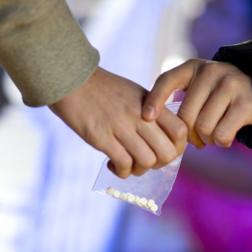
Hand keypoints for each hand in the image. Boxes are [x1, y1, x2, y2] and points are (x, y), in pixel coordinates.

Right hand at [49, 67, 186, 177]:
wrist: (72, 79)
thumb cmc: (102, 88)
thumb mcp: (133, 92)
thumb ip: (150, 111)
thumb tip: (160, 137)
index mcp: (150, 103)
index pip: (180, 130)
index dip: (177, 147)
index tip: (163, 150)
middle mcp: (139, 115)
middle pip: (167, 152)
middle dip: (158, 164)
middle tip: (145, 161)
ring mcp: (121, 126)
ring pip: (147, 161)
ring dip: (139, 170)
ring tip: (127, 164)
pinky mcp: (101, 137)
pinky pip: (123, 164)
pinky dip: (122, 171)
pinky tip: (113, 165)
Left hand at [142, 59, 251, 148]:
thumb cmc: (213, 94)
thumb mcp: (193, 87)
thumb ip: (173, 96)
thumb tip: (147, 119)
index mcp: (192, 67)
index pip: (167, 80)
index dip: (154, 100)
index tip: (146, 118)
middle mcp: (211, 71)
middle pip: (186, 115)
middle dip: (187, 133)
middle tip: (193, 138)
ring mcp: (231, 85)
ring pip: (203, 127)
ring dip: (204, 139)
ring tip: (208, 136)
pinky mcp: (247, 103)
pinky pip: (222, 134)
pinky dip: (220, 142)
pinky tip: (222, 137)